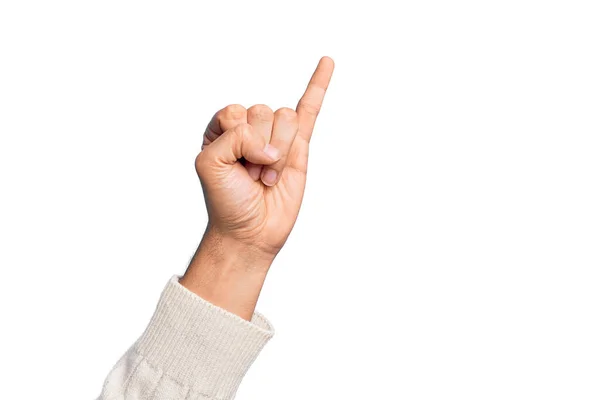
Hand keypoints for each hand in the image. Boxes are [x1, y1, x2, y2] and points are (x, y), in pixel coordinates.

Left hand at [180, 57, 333, 318]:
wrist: (249, 232)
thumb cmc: (226, 202)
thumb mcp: (209, 164)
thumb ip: (234, 137)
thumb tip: (274, 143)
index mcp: (223, 129)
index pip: (235, 111)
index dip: (237, 138)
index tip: (233, 165)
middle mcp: (250, 129)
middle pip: (263, 111)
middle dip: (259, 148)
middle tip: (253, 175)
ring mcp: (276, 137)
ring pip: (287, 118)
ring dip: (280, 151)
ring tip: (269, 175)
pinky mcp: (300, 147)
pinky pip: (311, 109)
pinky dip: (319, 84)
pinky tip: (326, 63)